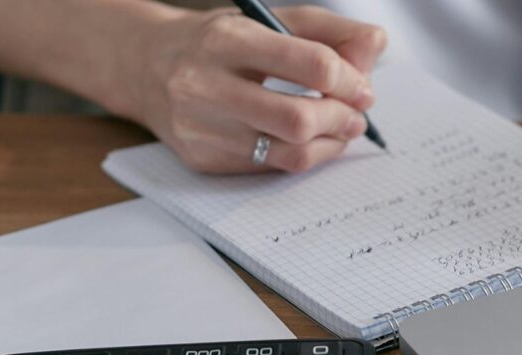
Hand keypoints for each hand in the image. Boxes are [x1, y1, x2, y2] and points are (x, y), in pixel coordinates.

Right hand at [122, 5, 385, 173]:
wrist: (146, 67)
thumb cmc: (220, 42)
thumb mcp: (269, 20)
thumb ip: (328, 31)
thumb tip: (376, 47)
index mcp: (227, 40)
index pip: (310, 63)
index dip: (349, 79)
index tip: (363, 88)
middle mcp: (205, 85)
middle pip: (298, 119)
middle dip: (340, 119)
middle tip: (355, 115)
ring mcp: (200, 128)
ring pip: (288, 153)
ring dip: (328, 144)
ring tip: (339, 129)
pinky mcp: (202, 160)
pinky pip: (269, 168)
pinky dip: (300, 156)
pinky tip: (307, 140)